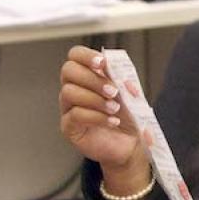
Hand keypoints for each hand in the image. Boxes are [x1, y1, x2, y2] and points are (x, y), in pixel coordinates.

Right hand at [59, 46, 147, 188]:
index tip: (102, 63)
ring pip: (69, 92)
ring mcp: (68, 108)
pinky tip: (112, 121)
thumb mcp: (130, 95)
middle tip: (113, 91)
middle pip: (68, 71)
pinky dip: (97, 116)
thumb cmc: (127, 117)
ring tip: (115, 109)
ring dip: (95, 99)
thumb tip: (118, 72)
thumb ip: (123, 81)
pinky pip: (75, 115)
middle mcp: (74, 89)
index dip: (86, 55)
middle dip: (92, 79)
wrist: (130, 144)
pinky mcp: (69, 127)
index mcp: (88, 75)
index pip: (75, 55)